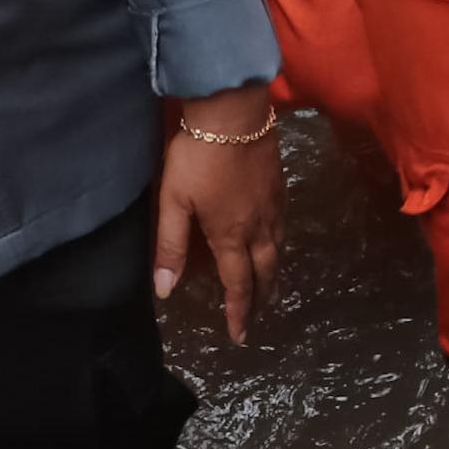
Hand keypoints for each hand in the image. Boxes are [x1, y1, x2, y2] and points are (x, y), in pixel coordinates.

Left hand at [156, 84, 282, 344]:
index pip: (237, 283)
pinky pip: (283, 227)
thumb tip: (166, 290)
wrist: (234, 113)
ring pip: (278, 249)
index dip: (238, 312)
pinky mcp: (279, 186)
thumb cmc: (198, 156)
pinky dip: (279, 246)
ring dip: (273, 274)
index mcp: (230, 235)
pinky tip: (275, 241)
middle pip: (265, 271)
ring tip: (270, 287)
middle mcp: (257, 226)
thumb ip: (170, 246)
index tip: (239, 335)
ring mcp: (273, 205)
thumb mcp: (173, 200)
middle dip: (262, 298)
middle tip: (258, 317)